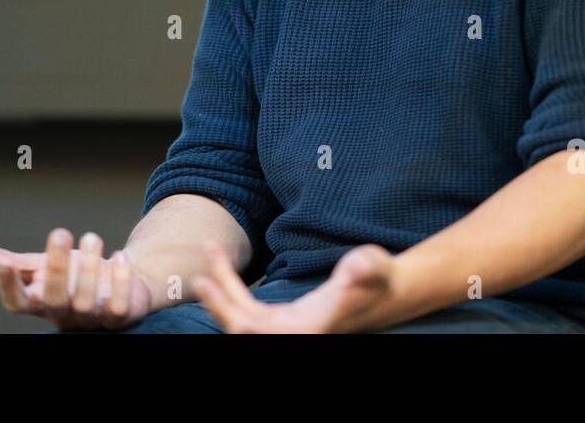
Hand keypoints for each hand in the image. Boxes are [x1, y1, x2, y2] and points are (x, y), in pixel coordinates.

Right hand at [0, 227, 155, 330]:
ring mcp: (92, 317)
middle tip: (60, 233)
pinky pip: (120, 305)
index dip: (8, 285)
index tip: (5, 259)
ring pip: (88, 301)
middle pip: (55, 298)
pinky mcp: (120, 315)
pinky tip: (119, 256)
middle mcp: (62, 313)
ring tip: (92, 238)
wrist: (116, 279)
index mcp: (38, 302)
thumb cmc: (71, 274)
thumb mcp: (35, 267)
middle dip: (57, 267)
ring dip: (91, 268)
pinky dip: (121, 281)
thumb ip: (1, 265)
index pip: (16, 303)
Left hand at [193, 241, 399, 332]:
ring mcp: (286, 327)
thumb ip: (366, 268)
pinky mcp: (284, 318)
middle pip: (244, 328)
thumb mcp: (375, 268)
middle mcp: (293, 333)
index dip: (236, 317)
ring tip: (211, 251)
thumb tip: (355, 268)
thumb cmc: (380, 279)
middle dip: (219, 306)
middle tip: (198, 277)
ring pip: (242, 316)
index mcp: (309, 328)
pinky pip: (249, 306)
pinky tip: (221, 264)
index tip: (214, 292)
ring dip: (222, 289)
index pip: (262, 331)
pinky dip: (232, 286)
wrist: (385, 290)